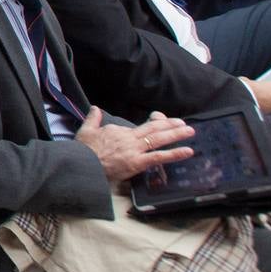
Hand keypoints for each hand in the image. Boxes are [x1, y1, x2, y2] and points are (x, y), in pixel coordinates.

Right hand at [75, 108, 194, 183]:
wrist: (81, 163)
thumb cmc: (82, 150)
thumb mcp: (86, 130)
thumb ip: (93, 118)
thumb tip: (95, 108)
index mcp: (119, 131)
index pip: (140, 127)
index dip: (153, 123)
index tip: (160, 122)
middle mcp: (130, 138)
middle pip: (154, 129)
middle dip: (170, 125)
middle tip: (184, 123)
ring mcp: (135, 150)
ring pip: (159, 139)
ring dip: (176, 134)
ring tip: (190, 131)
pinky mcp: (137, 162)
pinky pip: (159, 157)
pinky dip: (174, 153)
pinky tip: (187, 151)